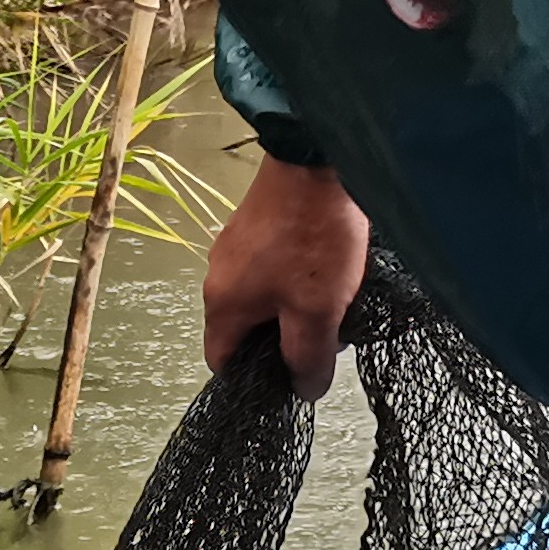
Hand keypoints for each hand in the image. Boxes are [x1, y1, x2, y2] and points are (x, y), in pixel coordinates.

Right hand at [203, 157, 369, 399]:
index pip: (222, 361)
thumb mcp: (317, 312)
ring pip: (260, 298)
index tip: (290, 375)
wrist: (315, 159)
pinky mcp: (254, 224)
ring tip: (331, 300)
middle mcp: (217, 276)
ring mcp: (233, 247)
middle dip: (280, 341)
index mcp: (222, 304)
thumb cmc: (313, 240)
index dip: (253, 378)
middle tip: (322, 337)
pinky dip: (293, 278)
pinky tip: (324, 267)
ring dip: (291, 307)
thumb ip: (307, 358)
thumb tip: (303, 390)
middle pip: (244, 329)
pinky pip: (268, 268)